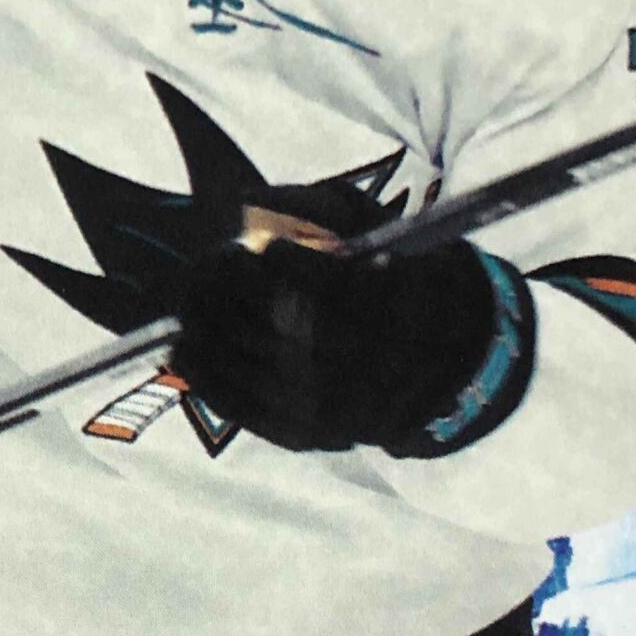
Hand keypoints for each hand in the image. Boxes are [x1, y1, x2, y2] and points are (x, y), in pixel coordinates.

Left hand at [171, 229, 518, 454]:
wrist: (450, 366)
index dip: (272, 260)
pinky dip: (204, 374)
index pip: (312, 281)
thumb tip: (248, 202)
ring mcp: (330, 403)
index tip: (256, 246)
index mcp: (388, 303)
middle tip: (210, 264)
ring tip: (192, 299)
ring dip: (205, 325)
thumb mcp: (378, 227)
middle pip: (267, 319)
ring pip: (246, 362)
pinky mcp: (307, 433)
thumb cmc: (405, 279)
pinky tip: (185, 346)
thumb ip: (315, 206)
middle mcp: (357, 360)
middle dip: (225, 286)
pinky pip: (242, 406)